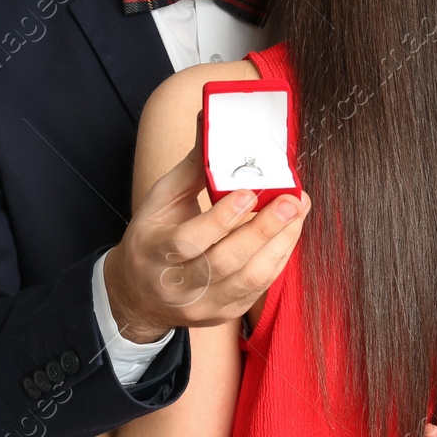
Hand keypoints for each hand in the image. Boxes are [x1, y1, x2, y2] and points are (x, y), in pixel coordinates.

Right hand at [104, 113, 308, 341]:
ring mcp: (203, 305)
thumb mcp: (160, 200)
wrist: (138, 296)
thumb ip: (192, 168)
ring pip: (249, 280)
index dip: (222, 219)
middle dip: (263, 229)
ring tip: (297, 212)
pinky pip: (259, 288)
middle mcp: (177, 285)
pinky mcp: (224, 314)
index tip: (251, 192)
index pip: (189, 241)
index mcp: (154, 252)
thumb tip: (212, 122)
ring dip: (280, 244)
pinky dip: (278, 258)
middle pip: (226, 262)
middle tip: (291, 200)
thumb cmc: (152, 238)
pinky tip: (289, 233)